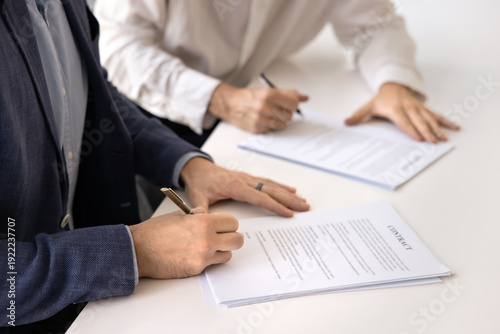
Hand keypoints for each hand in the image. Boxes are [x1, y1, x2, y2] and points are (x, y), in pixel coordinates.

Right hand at [129, 208, 242, 278]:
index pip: (233, 223)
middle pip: (237, 240)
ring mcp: (203, 257)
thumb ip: (199, 215)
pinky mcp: (197, 269)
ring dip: (221, 250)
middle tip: (222, 236)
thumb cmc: (156, 231)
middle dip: (231, 237)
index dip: (228, 223)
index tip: (224, 225)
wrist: (138, 250)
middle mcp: (207, 240)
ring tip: (208, 246)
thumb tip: (209, 216)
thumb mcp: (179, 215)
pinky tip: (197, 254)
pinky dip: (209, 260)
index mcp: (204, 223)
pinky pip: (212, 264)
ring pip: (228, 254)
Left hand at [181, 158, 309, 216]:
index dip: (274, 205)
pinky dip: (281, 186)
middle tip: (304, 207)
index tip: (288, 213)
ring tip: (303, 201)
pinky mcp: (249, 179)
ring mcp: (248, 178)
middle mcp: (245, 180)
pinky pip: (268, 182)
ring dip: (288, 194)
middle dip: (289, 200)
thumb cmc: (199, 183)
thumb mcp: (197, 197)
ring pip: (272, 186)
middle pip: (271, 191)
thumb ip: (202, 210)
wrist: (197, 168)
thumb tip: (205, 223)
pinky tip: (291, 190)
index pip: (258, 197)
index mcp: (235, 186)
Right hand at [208, 83, 308, 132]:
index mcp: (268, 94)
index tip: (290, 105)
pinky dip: (270, 127)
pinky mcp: (256, 129)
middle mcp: (264, 107)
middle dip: (286, 113)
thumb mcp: (268, 91)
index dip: (294, 105)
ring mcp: (260, 119)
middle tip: (278, 110)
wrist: (230, 104)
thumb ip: (288, 94)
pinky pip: (272, 130)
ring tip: (271, 115)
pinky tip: (264, 121)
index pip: (293, 103)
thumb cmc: (249, 97)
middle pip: (289, 115)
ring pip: (282, 124)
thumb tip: (304, 97)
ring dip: (280, 121)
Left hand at [345, 83, 459, 142]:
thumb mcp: (368, 106)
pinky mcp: (424, 108)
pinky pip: (436, 115)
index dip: (411, 130)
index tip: (418, 139)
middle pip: (419, 121)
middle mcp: (408, 108)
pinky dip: (445, 121)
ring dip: (437, 129)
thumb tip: (345, 123)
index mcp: (394, 109)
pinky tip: (454, 128)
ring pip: (429, 119)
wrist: (392, 84)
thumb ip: (358, 116)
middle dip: (427, 132)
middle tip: (433, 142)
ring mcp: (417, 108)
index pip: (403, 121)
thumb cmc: (380, 99)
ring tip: (444, 139)